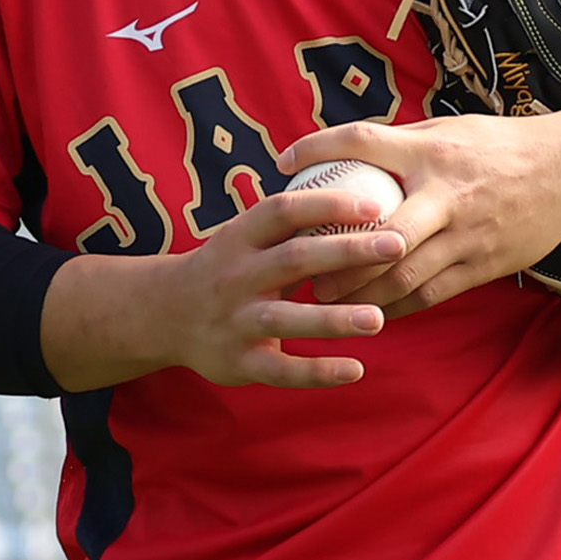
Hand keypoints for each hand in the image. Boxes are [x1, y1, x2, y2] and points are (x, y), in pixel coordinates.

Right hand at [39, 175, 406, 392]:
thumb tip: (367, 187)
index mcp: (241, 236)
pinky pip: (282, 369)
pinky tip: (356, 369)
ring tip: (378, 318)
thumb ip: (296, 222)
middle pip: (294, 258)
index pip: (283, 210)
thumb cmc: (229, 267)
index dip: (328, 204)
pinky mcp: (239, 362)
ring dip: (333, 319)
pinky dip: (317, 372)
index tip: (376, 204)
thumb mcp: (249, 237)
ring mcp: (236, 320)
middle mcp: (236, 275)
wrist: (163, 314)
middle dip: (346, 251)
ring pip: (287, 317)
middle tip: (397, 246)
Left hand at [286, 96, 560, 320]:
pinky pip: (434, 293)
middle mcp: (447, 195)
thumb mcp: (450, 129)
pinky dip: (399, 306)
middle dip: (334, 259)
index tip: (282, 164)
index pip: (362, 143)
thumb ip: (401, 141)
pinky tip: (375, 311)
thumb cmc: (502, 145)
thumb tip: (345, 152)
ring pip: (404, 274)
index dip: (317, 150)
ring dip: (359, 293)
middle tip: (299, 270)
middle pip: (378, 234)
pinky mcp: (487, 264)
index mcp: (432, 152)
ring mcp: (468, 235)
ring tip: (325, 301)